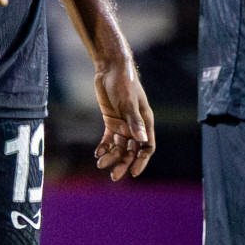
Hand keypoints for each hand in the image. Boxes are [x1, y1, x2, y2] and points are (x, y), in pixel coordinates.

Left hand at [93, 57, 154, 180]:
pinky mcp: (111, 121)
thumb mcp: (128, 102)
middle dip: (124, 164)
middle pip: (131, 151)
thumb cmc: (124, 83)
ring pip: (119, 147)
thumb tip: (143, 141)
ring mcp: (123, 124)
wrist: (110, 68)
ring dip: (111, 156)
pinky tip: (97, 153)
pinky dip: (104, 147)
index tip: (134, 173)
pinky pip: (109, 139)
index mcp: (145, 122)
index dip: (142, 161)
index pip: (147, 148)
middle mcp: (135, 126)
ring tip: (100, 164)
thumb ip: (135, 121)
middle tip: (113, 176)